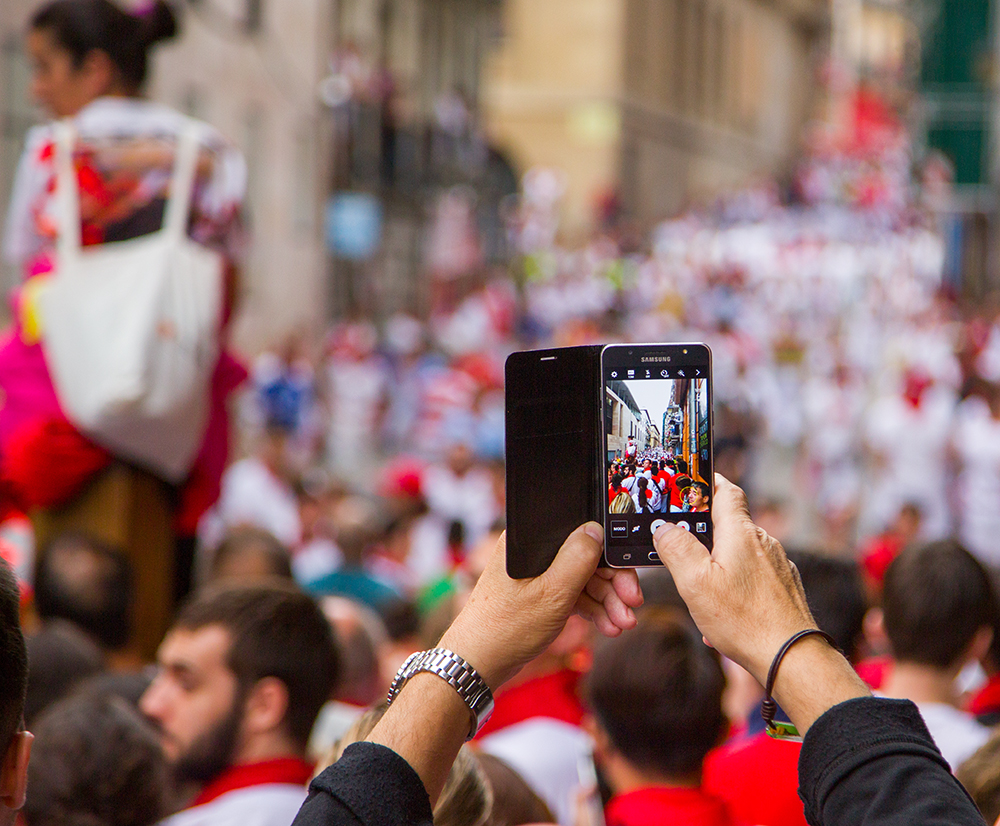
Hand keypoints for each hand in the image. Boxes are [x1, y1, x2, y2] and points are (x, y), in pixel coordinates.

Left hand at [440, 524, 642, 690]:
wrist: (479, 664)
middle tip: (632, 604)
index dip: (610, 556)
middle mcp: (531, 550)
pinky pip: (573, 594)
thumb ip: (578, 558)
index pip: (580, 535)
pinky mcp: (538, 593)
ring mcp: (535, 573)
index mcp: (528, 539)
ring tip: (622, 624)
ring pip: (583, 579)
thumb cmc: (505, 628)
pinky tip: (608, 626)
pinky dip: (591, 609)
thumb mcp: (551, 593)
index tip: (629, 578)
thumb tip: (596, 528)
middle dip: (613, 584)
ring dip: (607, 601)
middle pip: (586, 558)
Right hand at [652, 474, 814, 683]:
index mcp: (740, 532)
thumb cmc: (744, 620)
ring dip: (719, 568)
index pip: (725, 491)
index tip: (691, 482)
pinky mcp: (784, 588)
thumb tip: (665, 529)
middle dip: (705, 536)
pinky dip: (735, 589)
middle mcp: (763, 543)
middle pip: (729, 525)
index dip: (707, 482)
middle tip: (681, 552)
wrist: (792, 659)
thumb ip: (676, 548)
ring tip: (703, 597)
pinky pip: (753, 579)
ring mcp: (777, 566)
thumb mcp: (695, 582)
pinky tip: (725, 616)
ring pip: (739, 555)